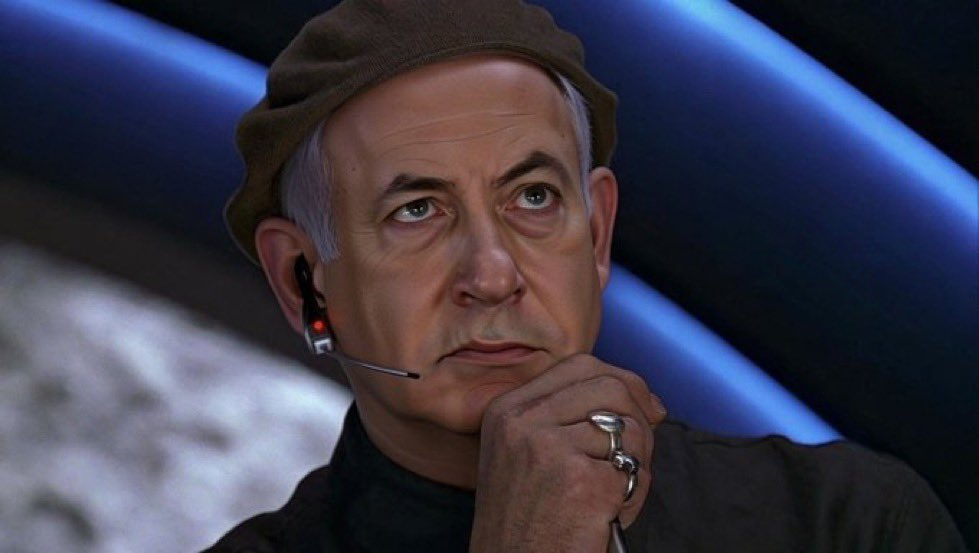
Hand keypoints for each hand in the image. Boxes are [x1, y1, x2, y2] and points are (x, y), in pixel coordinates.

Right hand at [469, 354, 666, 551]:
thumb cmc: (526, 522)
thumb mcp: (525, 454)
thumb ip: (566, 416)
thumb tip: (642, 398)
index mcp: (506, 410)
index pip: (579, 365)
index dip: (622, 380)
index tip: (644, 407)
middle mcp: (522, 422)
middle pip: (610, 386)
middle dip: (640, 416)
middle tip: (638, 452)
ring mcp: (550, 448)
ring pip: (631, 428)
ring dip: (636, 463)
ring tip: (611, 496)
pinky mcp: (582, 481)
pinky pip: (636, 470)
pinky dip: (633, 497)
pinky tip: (608, 517)